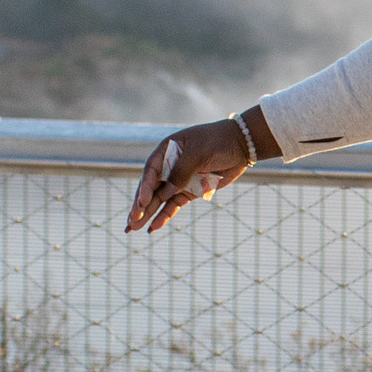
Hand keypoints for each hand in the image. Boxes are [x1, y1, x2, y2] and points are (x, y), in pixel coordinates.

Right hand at [126, 117, 255, 233]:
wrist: (241, 145)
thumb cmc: (217, 141)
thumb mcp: (198, 153)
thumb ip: (182, 172)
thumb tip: (167, 191)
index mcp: (166, 150)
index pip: (151, 171)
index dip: (145, 188)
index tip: (142, 203)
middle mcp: (169, 165)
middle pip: (150, 188)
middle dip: (140, 206)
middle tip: (130, 222)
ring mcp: (179, 179)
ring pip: (159, 200)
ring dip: (147, 214)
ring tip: (133, 229)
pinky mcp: (189, 191)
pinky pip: (173, 205)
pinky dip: (164, 216)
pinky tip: (154, 228)